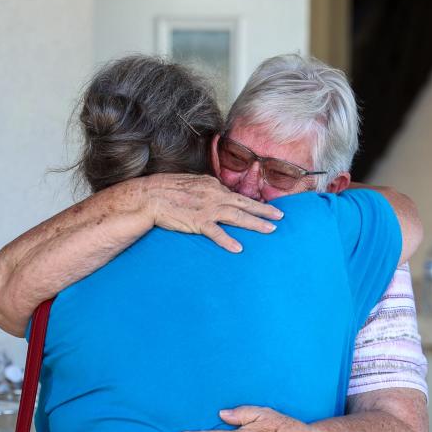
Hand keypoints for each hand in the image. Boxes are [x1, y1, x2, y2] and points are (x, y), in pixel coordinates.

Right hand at [142, 174, 283, 252]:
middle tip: (280, 217)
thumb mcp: (192, 183)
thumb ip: (207, 188)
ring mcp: (207, 208)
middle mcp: (214, 195)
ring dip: (255, 223)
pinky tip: (239, 248)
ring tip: (270, 230)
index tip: (265, 209)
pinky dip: (228, 241)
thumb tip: (218, 191)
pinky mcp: (198, 222)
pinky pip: (216, 233)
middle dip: (264, 211)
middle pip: (244, 203)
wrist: (150, 196)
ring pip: (237, 216)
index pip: (236, 196)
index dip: (252, 204)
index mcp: (213, 186)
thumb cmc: (167, 189)